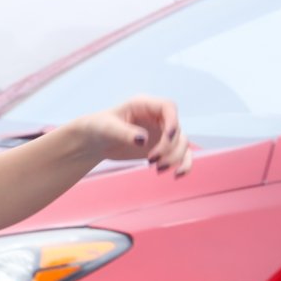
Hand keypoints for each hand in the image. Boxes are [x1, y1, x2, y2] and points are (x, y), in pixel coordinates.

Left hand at [75, 95, 191, 176]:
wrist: (96, 142)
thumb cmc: (99, 128)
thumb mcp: (107, 128)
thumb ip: (124, 133)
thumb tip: (143, 140)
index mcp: (144, 105)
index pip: (168, 107)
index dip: (173, 121)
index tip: (167, 137)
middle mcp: (157, 117)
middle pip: (176, 130)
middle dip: (168, 147)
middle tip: (151, 160)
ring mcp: (162, 132)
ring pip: (181, 143)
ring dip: (175, 157)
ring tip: (158, 169)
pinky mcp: (164, 147)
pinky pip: (182, 154)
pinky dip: (184, 164)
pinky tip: (178, 175)